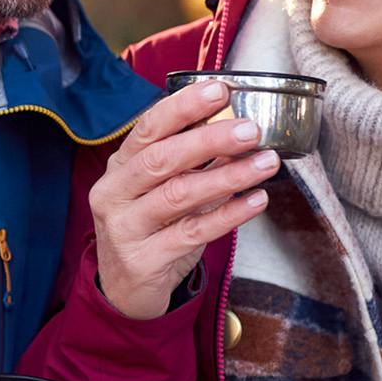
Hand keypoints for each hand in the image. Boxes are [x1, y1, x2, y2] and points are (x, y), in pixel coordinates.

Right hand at [91, 80, 280, 319]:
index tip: (220, 89)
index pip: (148, 128)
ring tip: (266, 162)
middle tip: (251, 129)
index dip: (183, 106)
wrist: (124, 291)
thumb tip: (238, 126)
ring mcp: (125, 228)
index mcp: (119, 167)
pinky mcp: (143, 260)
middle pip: (162, 158)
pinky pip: (192, 233)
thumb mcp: (161, 190)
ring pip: (179, 195)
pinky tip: (257, 200)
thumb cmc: (150, 229)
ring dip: (228, 176)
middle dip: (209, 139)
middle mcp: (114, 193)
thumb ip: (191, 162)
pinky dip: (229, 214)